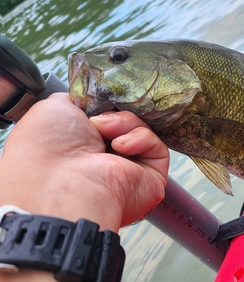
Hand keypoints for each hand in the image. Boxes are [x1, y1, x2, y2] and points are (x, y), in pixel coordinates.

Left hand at [0, 92, 168, 230]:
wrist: (61, 181)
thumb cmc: (48, 148)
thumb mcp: (55, 108)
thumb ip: (81, 101)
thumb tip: (97, 100)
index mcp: (81, 147)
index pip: (106, 117)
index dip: (106, 104)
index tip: (98, 100)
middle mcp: (105, 160)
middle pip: (127, 120)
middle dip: (115, 112)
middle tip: (98, 120)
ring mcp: (129, 171)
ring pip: (143, 130)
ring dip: (124, 123)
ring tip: (104, 134)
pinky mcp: (151, 179)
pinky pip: (158, 147)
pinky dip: (141, 139)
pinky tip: (120, 147)